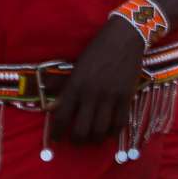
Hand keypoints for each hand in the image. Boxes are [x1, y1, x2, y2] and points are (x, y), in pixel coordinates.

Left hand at [49, 16, 144, 144]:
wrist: (125, 37)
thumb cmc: (97, 49)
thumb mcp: (77, 66)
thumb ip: (64, 86)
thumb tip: (51, 106)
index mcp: (75, 85)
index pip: (62, 117)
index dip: (57, 133)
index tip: (56, 139)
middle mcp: (91, 93)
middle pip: (81, 130)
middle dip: (77, 140)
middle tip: (77, 141)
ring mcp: (110, 96)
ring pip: (100, 130)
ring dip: (95, 139)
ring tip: (93, 138)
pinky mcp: (126, 97)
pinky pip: (119, 123)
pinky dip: (114, 132)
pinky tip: (110, 132)